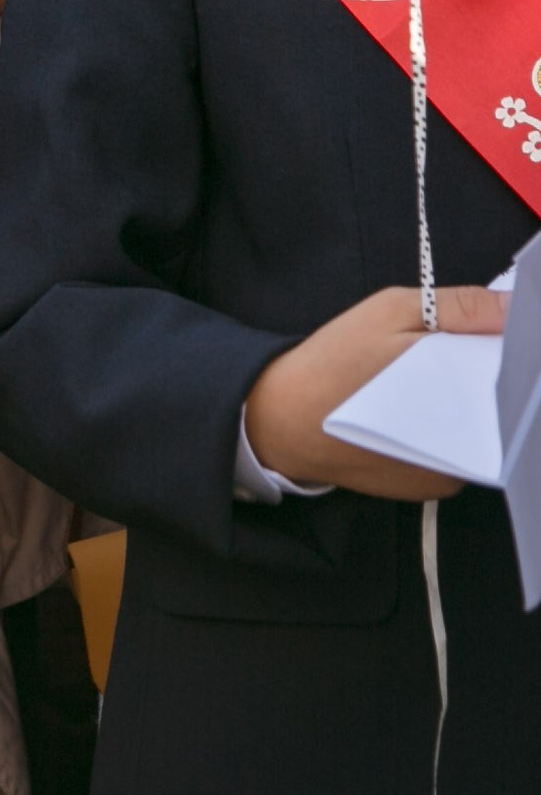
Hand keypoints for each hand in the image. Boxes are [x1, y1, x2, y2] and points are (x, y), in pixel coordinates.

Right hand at [245, 283, 508, 498]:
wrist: (280, 421)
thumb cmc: (333, 362)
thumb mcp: (389, 312)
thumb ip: (457, 307)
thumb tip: (514, 305)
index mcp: (464, 396)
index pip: (511, 371)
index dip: (503, 347)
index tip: (478, 333)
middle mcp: (470, 446)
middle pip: (499, 404)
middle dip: (481, 376)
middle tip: (440, 355)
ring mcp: (455, 474)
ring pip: (480, 431)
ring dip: (464, 406)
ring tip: (420, 383)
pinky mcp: (434, 489)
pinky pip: (458, 454)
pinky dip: (445, 432)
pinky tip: (410, 413)